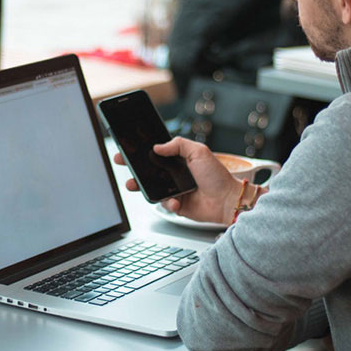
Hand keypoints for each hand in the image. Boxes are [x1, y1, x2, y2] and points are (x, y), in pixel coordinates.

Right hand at [114, 137, 243, 224]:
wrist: (227, 200)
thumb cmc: (217, 176)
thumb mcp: (199, 151)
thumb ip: (178, 145)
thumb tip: (157, 146)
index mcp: (179, 160)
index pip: (156, 154)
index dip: (141, 152)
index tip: (128, 149)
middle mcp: (175, 174)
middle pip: (149, 170)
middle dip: (134, 168)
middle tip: (123, 163)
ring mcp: (175, 190)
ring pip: (152, 188)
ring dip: (141, 186)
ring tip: (133, 185)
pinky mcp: (177, 205)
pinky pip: (164, 204)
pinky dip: (168, 203)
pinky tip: (176, 201)